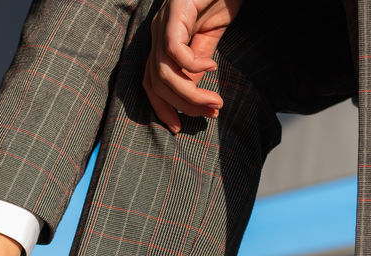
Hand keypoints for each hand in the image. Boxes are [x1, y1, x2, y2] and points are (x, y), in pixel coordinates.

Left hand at [142, 0, 242, 133]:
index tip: (178, 128)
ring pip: (164, 72)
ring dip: (190, 94)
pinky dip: (192, 65)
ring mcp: (163, 23)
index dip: (162, 108)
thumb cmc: (219, 2)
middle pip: (156, 83)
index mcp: (162, 45)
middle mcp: (156, 35)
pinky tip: (212, 69)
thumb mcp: (208, 43)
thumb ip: (196, 68)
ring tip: (215, 102)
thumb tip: (191, 97)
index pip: (151, 84)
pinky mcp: (174, 11)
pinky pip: (175, 49)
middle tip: (212, 112)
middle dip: (183, 106)